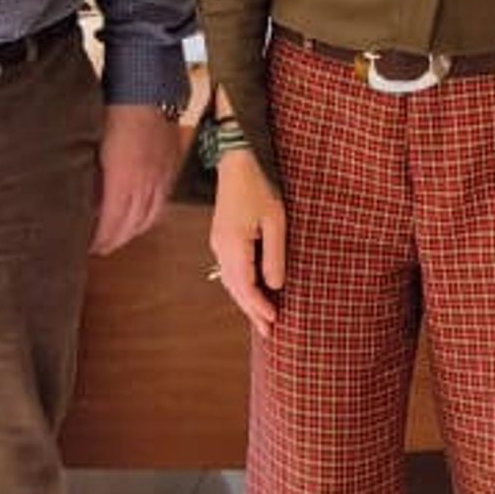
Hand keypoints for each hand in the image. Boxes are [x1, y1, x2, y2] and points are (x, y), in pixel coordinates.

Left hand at [89, 104, 181, 254]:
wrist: (142, 87)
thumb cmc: (111, 112)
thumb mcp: (91, 147)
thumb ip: (89, 179)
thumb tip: (80, 203)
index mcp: (124, 178)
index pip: (113, 223)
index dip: (100, 240)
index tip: (87, 248)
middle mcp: (147, 181)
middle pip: (132, 225)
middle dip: (114, 241)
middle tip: (98, 248)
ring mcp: (161, 174)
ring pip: (150, 216)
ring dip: (133, 231)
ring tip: (118, 237)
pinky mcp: (170, 166)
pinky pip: (163, 201)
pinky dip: (150, 215)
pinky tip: (140, 217)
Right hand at [208, 150, 286, 337]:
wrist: (238, 160)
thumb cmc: (261, 187)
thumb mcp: (276, 221)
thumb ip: (274, 255)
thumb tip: (274, 286)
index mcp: (233, 245)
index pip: (245, 287)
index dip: (259, 307)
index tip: (275, 321)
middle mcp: (220, 247)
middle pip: (234, 288)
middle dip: (251, 311)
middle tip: (269, 332)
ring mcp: (218, 242)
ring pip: (230, 281)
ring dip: (246, 300)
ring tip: (262, 318)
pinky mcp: (222, 237)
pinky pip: (230, 269)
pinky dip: (241, 285)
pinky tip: (252, 291)